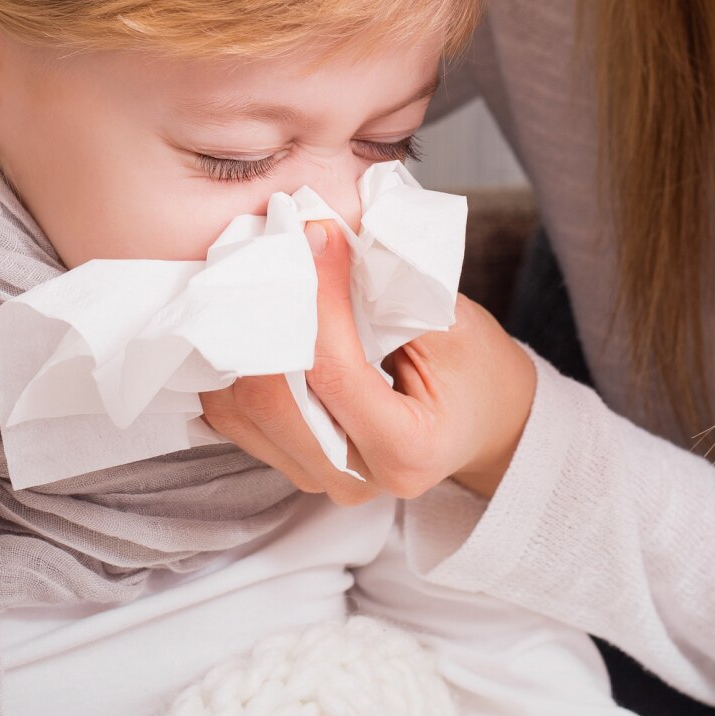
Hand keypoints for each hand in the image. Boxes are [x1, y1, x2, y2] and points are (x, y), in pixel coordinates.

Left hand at [200, 219, 536, 504]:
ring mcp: (316, 476)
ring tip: (257, 277)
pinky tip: (244, 320)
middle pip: (274, 400)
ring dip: (239, 340)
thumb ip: (388, 292)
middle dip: (267, 319)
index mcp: (407, 450)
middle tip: (274, 249)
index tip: (316, 236)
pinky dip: (231, 365)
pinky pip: (234, 417)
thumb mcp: (452, 324)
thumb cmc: (473, 368)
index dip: (318, 299)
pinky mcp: (289, 463)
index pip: (335, 372)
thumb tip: (321, 238)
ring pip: (243, 411)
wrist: (483, 419)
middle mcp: (355, 479)